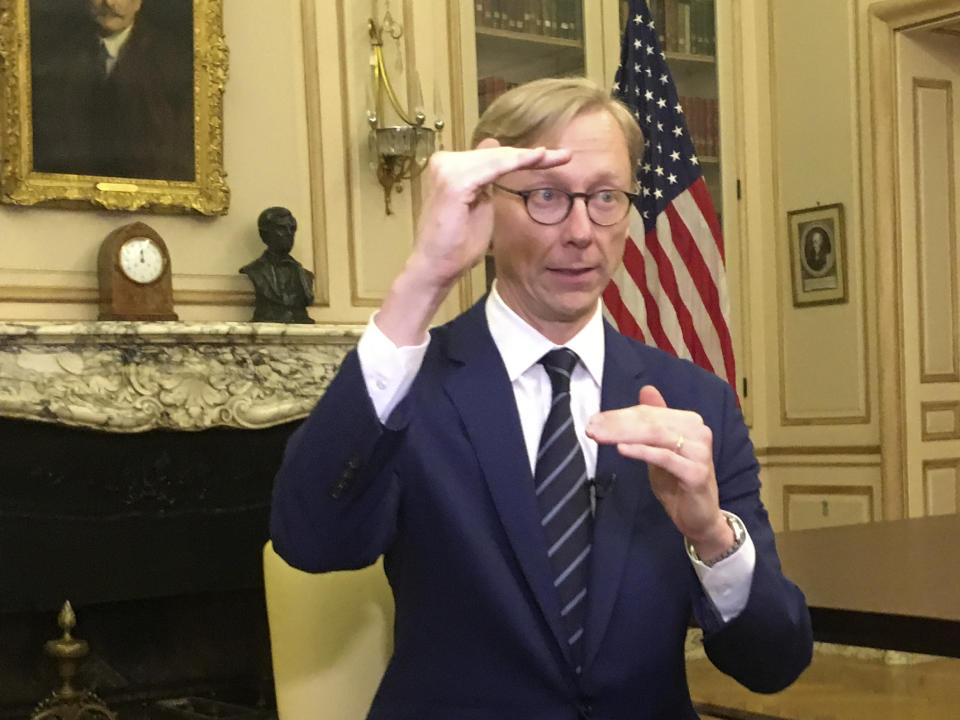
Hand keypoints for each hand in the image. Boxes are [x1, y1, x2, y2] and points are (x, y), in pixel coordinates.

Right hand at [376, 140, 570, 345]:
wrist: (436, 267)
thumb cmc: (456, 245)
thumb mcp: (479, 207)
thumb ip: (487, 182)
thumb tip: (493, 149)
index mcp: (449, 168)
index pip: (492, 158)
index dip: (523, 157)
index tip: (554, 157)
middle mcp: (444, 163)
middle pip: (496, 154)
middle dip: (531, 155)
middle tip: (566, 155)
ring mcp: (447, 170)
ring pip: (498, 158)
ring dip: (529, 157)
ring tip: (559, 157)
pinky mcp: (455, 182)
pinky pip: (493, 168)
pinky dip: (517, 163)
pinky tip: (538, 159)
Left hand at [585, 385, 733, 559]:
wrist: (699, 517)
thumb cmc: (677, 481)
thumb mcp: (659, 448)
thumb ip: (653, 421)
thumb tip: (646, 389)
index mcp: (689, 422)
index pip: (648, 413)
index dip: (620, 415)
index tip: (594, 421)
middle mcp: (698, 432)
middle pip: (650, 422)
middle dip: (617, 424)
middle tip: (591, 428)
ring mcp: (699, 451)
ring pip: (656, 435)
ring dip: (624, 434)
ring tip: (600, 436)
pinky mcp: (696, 472)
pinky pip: (664, 457)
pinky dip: (641, 451)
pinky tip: (622, 449)